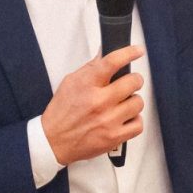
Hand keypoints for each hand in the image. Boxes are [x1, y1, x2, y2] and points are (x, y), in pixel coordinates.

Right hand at [39, 46, 145, 165]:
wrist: (53, 142)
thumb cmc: (61, 113)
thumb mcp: (70, 83)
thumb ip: (91, 68)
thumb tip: (105, 53)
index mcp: (86, 85)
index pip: (112, 62)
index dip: (129, 53)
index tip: (137, 51)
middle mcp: (99, 102)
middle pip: (133, 81)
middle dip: (134, 80)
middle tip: (129, 83)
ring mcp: (108, 120)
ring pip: (138, 102)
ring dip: (133, 101)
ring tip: (123, 104)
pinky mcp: (114, 137)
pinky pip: (138, 124)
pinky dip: (134, 120)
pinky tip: (124, 118)